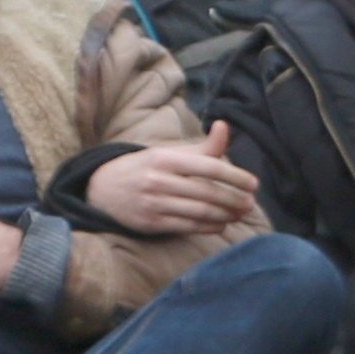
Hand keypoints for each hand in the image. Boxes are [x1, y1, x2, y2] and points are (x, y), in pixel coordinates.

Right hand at [83, 121, 259, 235]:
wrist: (100, 188)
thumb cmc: (144, 168)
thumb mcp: (168, 153)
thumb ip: (201, 147)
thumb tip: (224, 126)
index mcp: (165, 159)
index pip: (209, 168)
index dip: (235, 177)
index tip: (253, 184)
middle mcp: (158, 180)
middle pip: (207, 193)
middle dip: (234, 200)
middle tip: (250, 204)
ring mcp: (154, 203)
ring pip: (200, 212)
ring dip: (226, 215)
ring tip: (239, 214)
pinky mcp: (151, 223)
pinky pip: (188, 227)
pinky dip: (209, 227)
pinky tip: (221, 224)